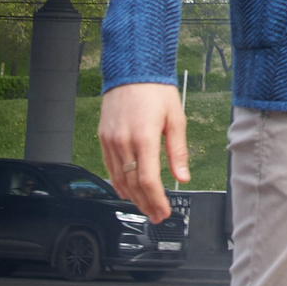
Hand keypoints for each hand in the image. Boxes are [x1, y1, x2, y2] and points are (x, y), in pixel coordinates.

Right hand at [98, 82, 188, 222]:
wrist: (131, 70)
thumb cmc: (155, 90)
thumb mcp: (175, 118)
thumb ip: (178, 151)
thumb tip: (183, 176)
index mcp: (144, 137)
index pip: (148, 180)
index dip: (156, 200)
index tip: (164, 211)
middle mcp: (123, 141)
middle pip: (132, 184)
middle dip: (145, 204)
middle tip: (156, 215)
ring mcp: (110, 140)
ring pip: (118, 179)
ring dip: (132, 197)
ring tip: (145, 207)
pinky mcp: (103, 137)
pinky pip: (109, 167)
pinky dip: (118, 182)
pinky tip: (127, 190)